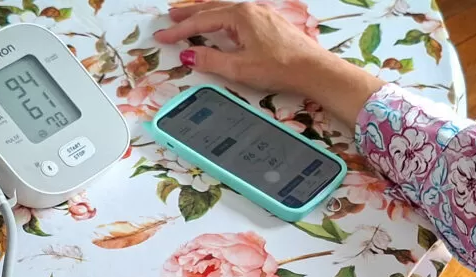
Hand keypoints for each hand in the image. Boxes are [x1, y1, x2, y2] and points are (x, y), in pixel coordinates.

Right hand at [153, 2, 384, 124]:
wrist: (314, 69)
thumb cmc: (281, 68)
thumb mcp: (239, 68)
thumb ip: (211, 59)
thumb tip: (189, 54)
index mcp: (241, 16)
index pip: (201, 21)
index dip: (179, 30)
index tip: (162, 37)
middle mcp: (251, 9)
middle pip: (212, 8)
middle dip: (189, 14)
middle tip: (170, 18)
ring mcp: (262, 14)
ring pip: (226, 9)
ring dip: (206, 13)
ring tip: (190, 17)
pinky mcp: (270, 23)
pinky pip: (238, 15)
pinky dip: (222, 17)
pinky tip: (222, 23)